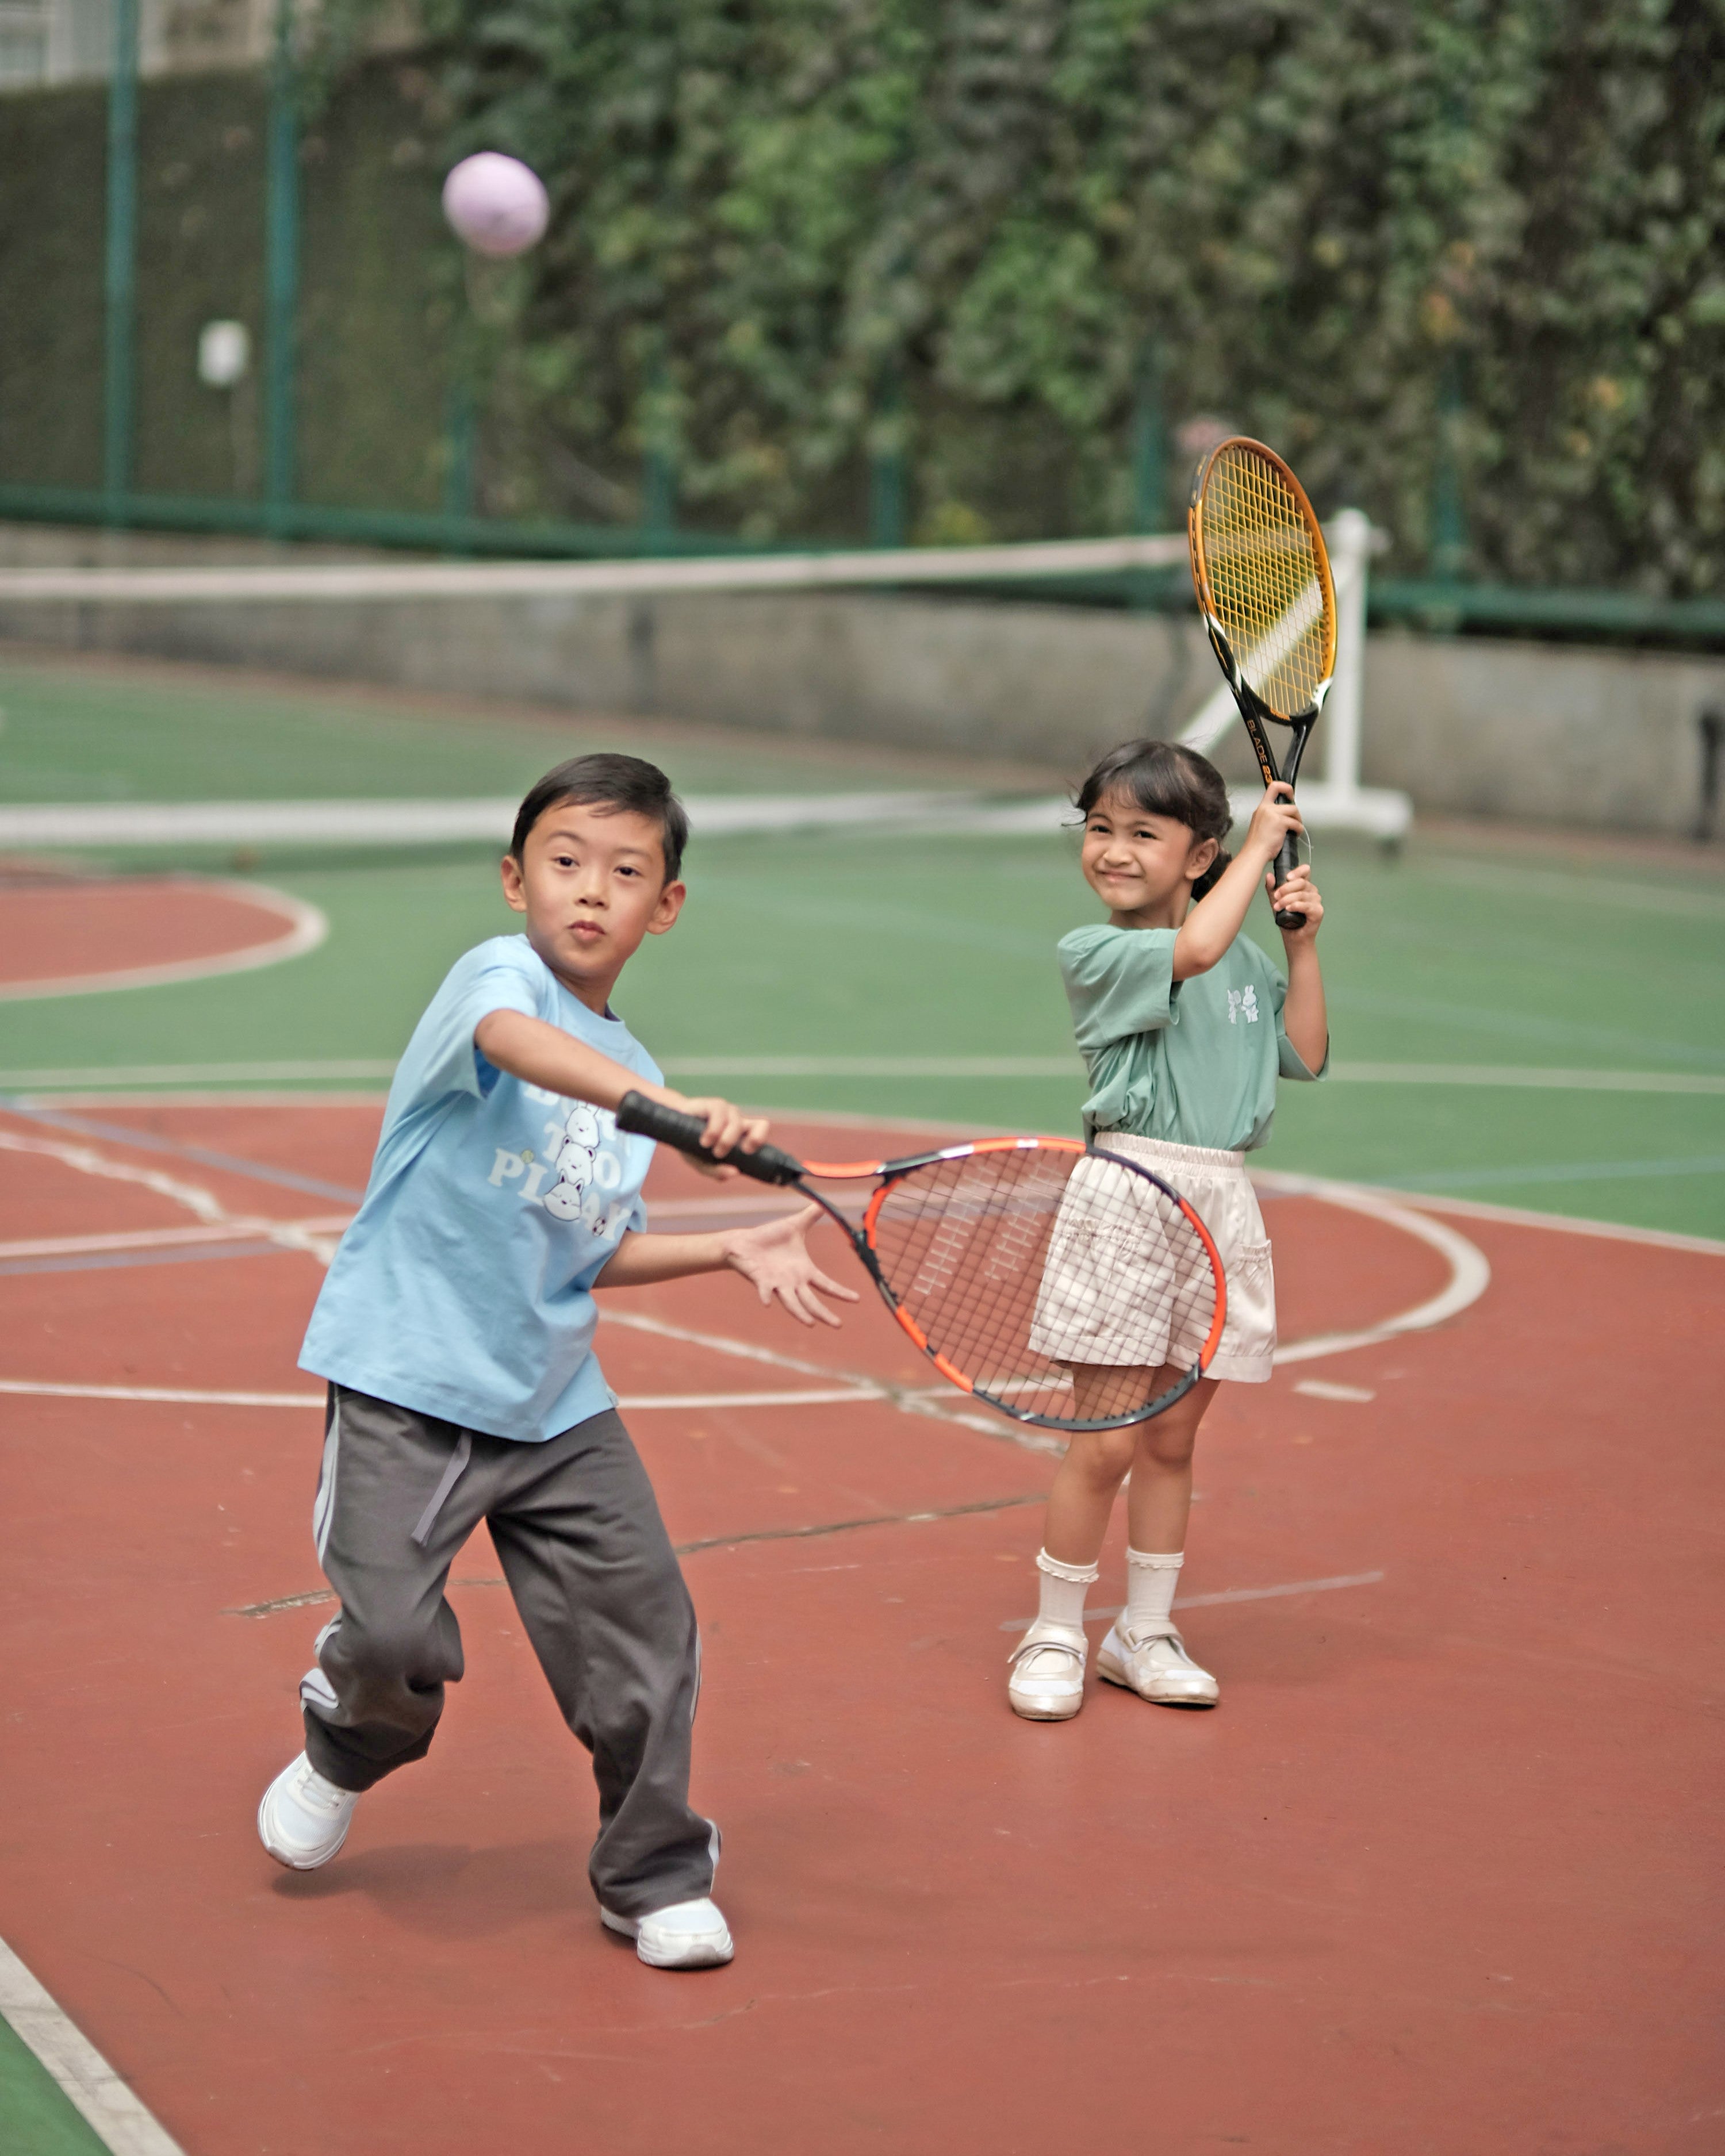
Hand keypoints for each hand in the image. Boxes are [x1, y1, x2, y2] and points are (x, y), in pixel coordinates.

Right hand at [657, 1089, 769, 1165]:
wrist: (669, 1129)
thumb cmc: (691, 1147)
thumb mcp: (703, 1164)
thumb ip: (718, 1172)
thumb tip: (735, 1173)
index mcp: (741, 1134)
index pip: (761, 1129)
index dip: (760, 1139)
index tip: (748, 1152)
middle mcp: (736, 1121)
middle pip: (760, 1125)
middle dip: (751, 1141)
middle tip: (735, 1153)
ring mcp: (725, 1111)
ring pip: (737, 1122)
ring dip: (727, 1140)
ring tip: (712, 1150)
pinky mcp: (711, 1104)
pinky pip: (719, 1112)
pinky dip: (714, 1130)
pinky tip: (705, 1141)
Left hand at [723, 1205, 860, 1328]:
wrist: (745, 1242)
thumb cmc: (770, 1237)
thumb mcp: (794, 1225)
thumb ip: (810, 1216)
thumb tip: (823, 1203)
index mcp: (804, 1271)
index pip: (826, 1284)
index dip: (841, 1292)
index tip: (857, 1299)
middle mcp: (792, 1282)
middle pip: (811, 1301)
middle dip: (824, 1313)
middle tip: (838, 1325)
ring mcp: (777, 1284)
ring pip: (791, 1302)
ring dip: (800, 1313)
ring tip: (811, 1324)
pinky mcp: (761, 1280)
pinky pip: (764, 1290)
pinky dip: (766, 1296)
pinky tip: (767, 1303)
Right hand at [1245, 782, 1303, 865]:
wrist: (1255, 853)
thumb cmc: (1257, 845)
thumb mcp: (1260, 825)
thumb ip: (1270, 818)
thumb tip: (1283, 818)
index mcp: (1261, 809)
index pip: (1272, 788)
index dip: (1283, 786)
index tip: (1289, 794)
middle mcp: (1265, 808)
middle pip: (1281, 790)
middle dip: (1290, 793)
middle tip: (1294, 808)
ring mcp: (1272, 814)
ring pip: (1293, 809)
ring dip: (1298, 819)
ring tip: (1296, 828)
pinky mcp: (1280, 822)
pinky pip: (1295, 823)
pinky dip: (1298, 829)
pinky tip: (1295, 834)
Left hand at [1267, 861, 1322, 938]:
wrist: (1292, 937)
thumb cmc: (1286, 918)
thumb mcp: (1276, 901)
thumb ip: (1272, 888)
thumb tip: (1269, 875)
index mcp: (1304, 886)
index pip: (1305, 871)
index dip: (1297, 871)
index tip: (1287, 877)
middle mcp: (1312, 891)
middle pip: (1301, 882)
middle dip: (1286, 888)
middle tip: (1276, 896)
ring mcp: (1316, 901)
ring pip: (1302, 894)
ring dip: (1287, 900)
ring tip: (1277, 907)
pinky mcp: (1318, 912)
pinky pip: (1307, 905)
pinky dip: (1296, 906)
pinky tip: (1289, 908)